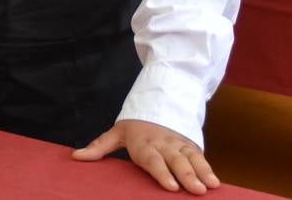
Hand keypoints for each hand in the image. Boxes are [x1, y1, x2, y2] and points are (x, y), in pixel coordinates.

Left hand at [72, 119, 219, 194]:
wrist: (157, 102)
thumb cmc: (134, 127)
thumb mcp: (116, 133)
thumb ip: (99, 146)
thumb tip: (75, 156)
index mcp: (144, 143)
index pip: (153, 159)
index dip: (162, 172)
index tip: (170, 186)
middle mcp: (164, 144)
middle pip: (176, 160)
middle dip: (187, 175)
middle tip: (196, 190)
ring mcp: (179, 144)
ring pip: (191, 158)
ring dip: (202, 172)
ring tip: (211, 186)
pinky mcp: (190, 145)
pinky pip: (200, 157)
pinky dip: (209, 168)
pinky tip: (216, 183)